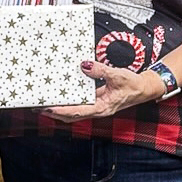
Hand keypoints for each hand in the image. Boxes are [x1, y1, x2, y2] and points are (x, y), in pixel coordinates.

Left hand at [40, 60, 163, 122]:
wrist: (144, 88)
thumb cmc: (133, 85)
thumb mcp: (118, 75)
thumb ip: (100, 71)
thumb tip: (84, 65)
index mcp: (102, 108)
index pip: (76, 113)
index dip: (60, 111)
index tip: (46, 108)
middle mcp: (96, 110)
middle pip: (71, 116)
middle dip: (53, 113)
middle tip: (37, 107)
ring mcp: (95, 106)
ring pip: (73, 112)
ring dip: (58, 109)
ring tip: (43, 103)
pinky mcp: (95, 101)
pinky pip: (78, 104)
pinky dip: (68, 102)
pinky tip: (60, 95)